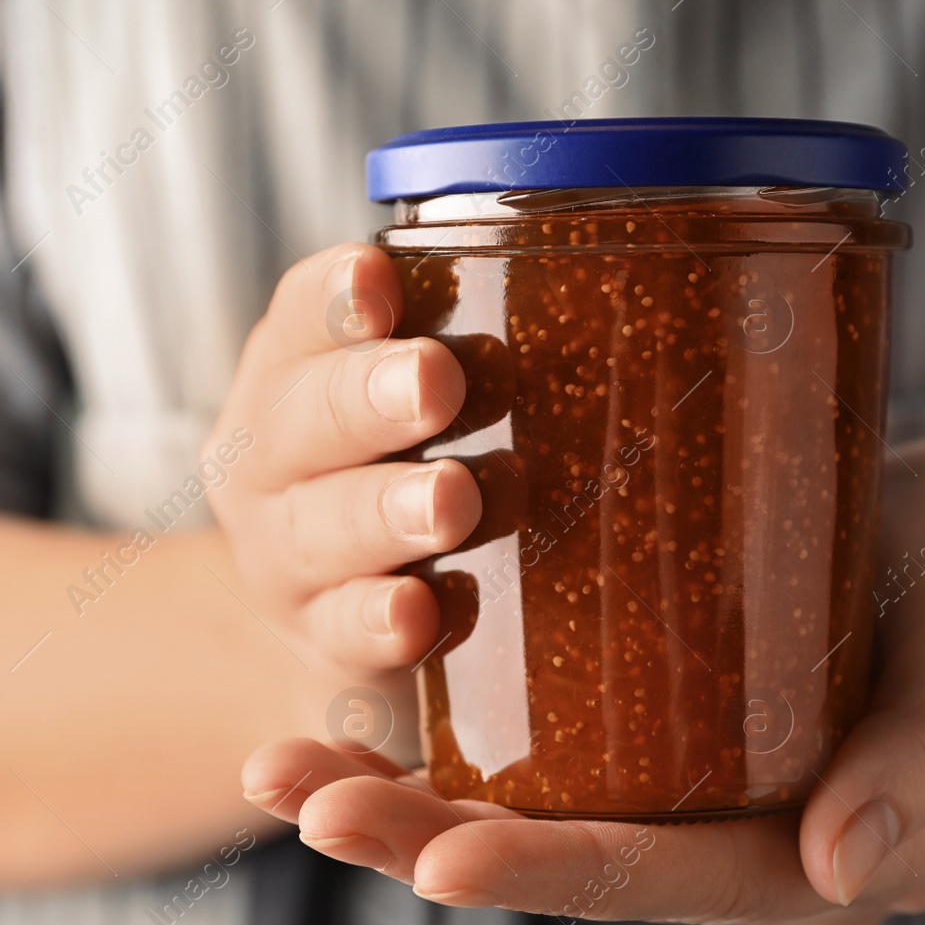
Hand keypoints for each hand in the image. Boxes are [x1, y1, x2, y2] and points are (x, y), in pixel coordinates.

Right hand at [205, 244, 481, 757]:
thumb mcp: (416, 401)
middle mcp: (276, 460)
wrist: (334, 614)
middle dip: (369, 397)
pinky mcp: (323, 643)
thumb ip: (482, 346)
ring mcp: (289, 559)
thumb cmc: (397, 472)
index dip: (337, 297)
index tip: (381, 281)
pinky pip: (343, 633)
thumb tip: (648, 284)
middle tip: (437, 382)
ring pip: (322, 529)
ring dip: (385, 510)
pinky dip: (379, 622)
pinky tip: (419, 614)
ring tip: (451, 499)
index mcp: (298, 373)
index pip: (304, 317)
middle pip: (305, 419)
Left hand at [242, 439, 924, 924]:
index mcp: (810, 860)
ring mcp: (684, 795)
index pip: (664, 879)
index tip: (436, 857)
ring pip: (532, 811)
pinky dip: (447, 738)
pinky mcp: (654, 730)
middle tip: (304, 797)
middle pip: (567, 856)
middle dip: (426, 839)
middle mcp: (728, 847)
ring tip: (279, 766)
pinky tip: (353, 703)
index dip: (548, 872)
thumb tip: (843, 869)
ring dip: (403, 794)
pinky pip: (544, 752)